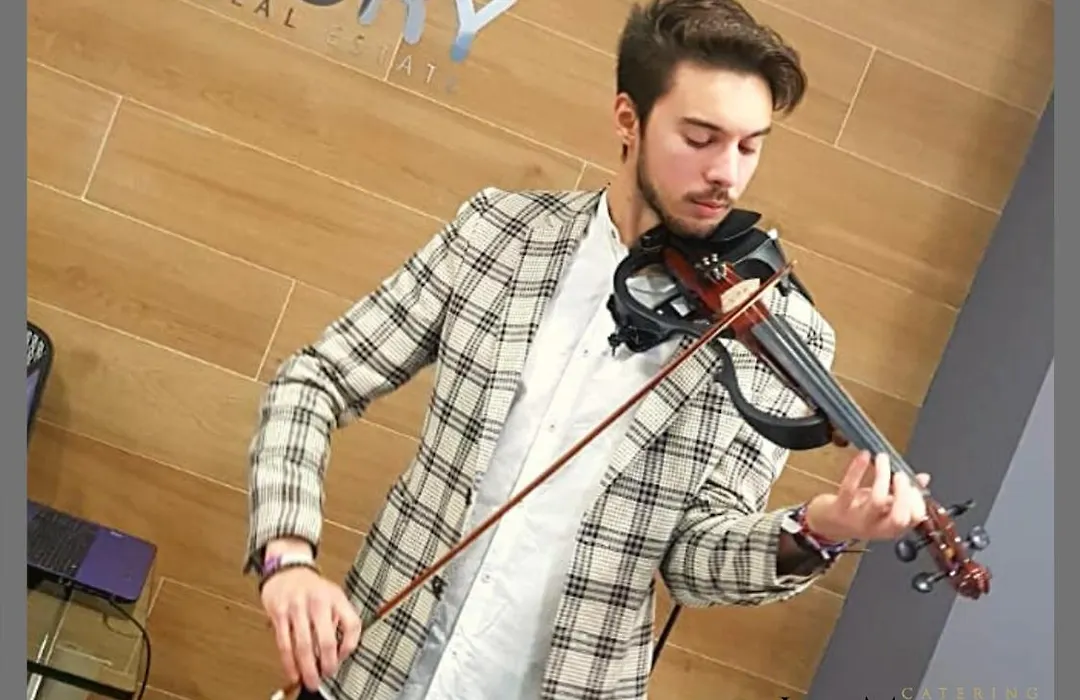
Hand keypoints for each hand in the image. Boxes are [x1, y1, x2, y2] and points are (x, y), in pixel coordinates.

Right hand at [260, 566, 361, 690]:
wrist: (287, 570)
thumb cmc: (313, 588)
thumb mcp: (334, 596)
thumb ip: (340, 619)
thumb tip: (340, 650)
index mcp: (336, 598)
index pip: (351, 624)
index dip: (350, 645)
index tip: (344, 657)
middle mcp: (318, 602)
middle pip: (326, 640)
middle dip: (327, 663)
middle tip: (327, 675)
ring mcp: (297, 607)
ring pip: (303, 645)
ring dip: (308, 667)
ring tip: (311, 680)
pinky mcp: (279, 614)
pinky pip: (284, 643)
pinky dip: (289, 662)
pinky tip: (293, 672)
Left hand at [805, 450, 930, 542]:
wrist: (825, 524)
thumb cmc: (857, 512)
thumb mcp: (882, 505)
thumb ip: (903, 494)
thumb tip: (923, 478)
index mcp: (891, 527)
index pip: (913, 519)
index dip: (917, 500)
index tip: (913, 484)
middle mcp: (876, 527)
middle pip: (898, 516)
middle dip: (904, 493)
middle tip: (901, 475)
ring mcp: (857, 519)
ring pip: (876, 500)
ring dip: (883, 476)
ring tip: (883, 459)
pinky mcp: (838, 509)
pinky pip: (849, 488)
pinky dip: (858, 469)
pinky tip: (864, 455)